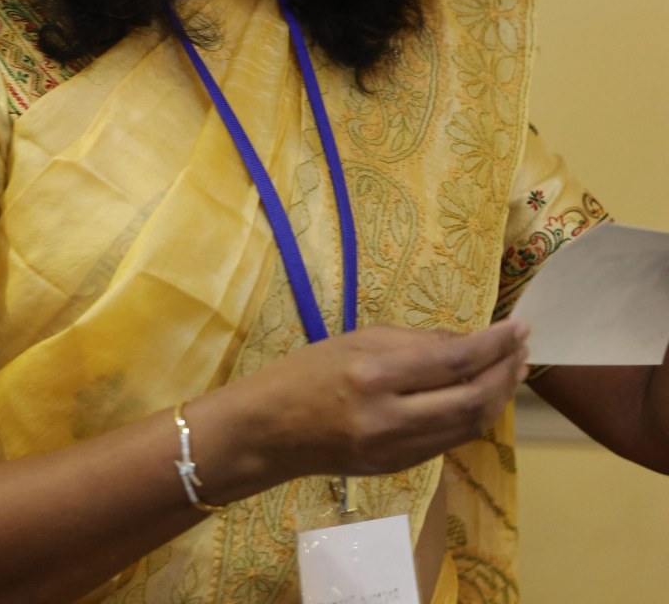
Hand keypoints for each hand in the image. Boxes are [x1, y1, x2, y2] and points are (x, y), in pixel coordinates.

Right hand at [199, 319, 528, 494]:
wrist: (270, 431)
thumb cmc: (307, 372)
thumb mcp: (359, 340)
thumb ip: (417, 341)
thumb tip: (470, 340)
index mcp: (375, 376)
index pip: (454, 360)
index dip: (494, 344)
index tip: (518, 325)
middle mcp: (391, 418)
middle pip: (472, 400)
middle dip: (506, 372)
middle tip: (522, 347)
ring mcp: (398, 451)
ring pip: (469, 426)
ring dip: (498, 396)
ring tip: (512, 369)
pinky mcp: (400, 468)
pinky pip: (450, 440)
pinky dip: (473, 415)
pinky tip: (480, 394)